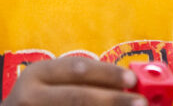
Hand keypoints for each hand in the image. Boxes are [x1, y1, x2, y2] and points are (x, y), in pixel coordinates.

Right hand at [2, 56, 147, 105]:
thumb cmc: (39, 102)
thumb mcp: (50, 85)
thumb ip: (83, 82)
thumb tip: (129, 85)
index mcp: (37, 74)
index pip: (77, 69)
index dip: (107, 74)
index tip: (133, 80)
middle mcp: (31, 96)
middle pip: (78, 97)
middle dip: (113, 100)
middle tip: (141, 103)